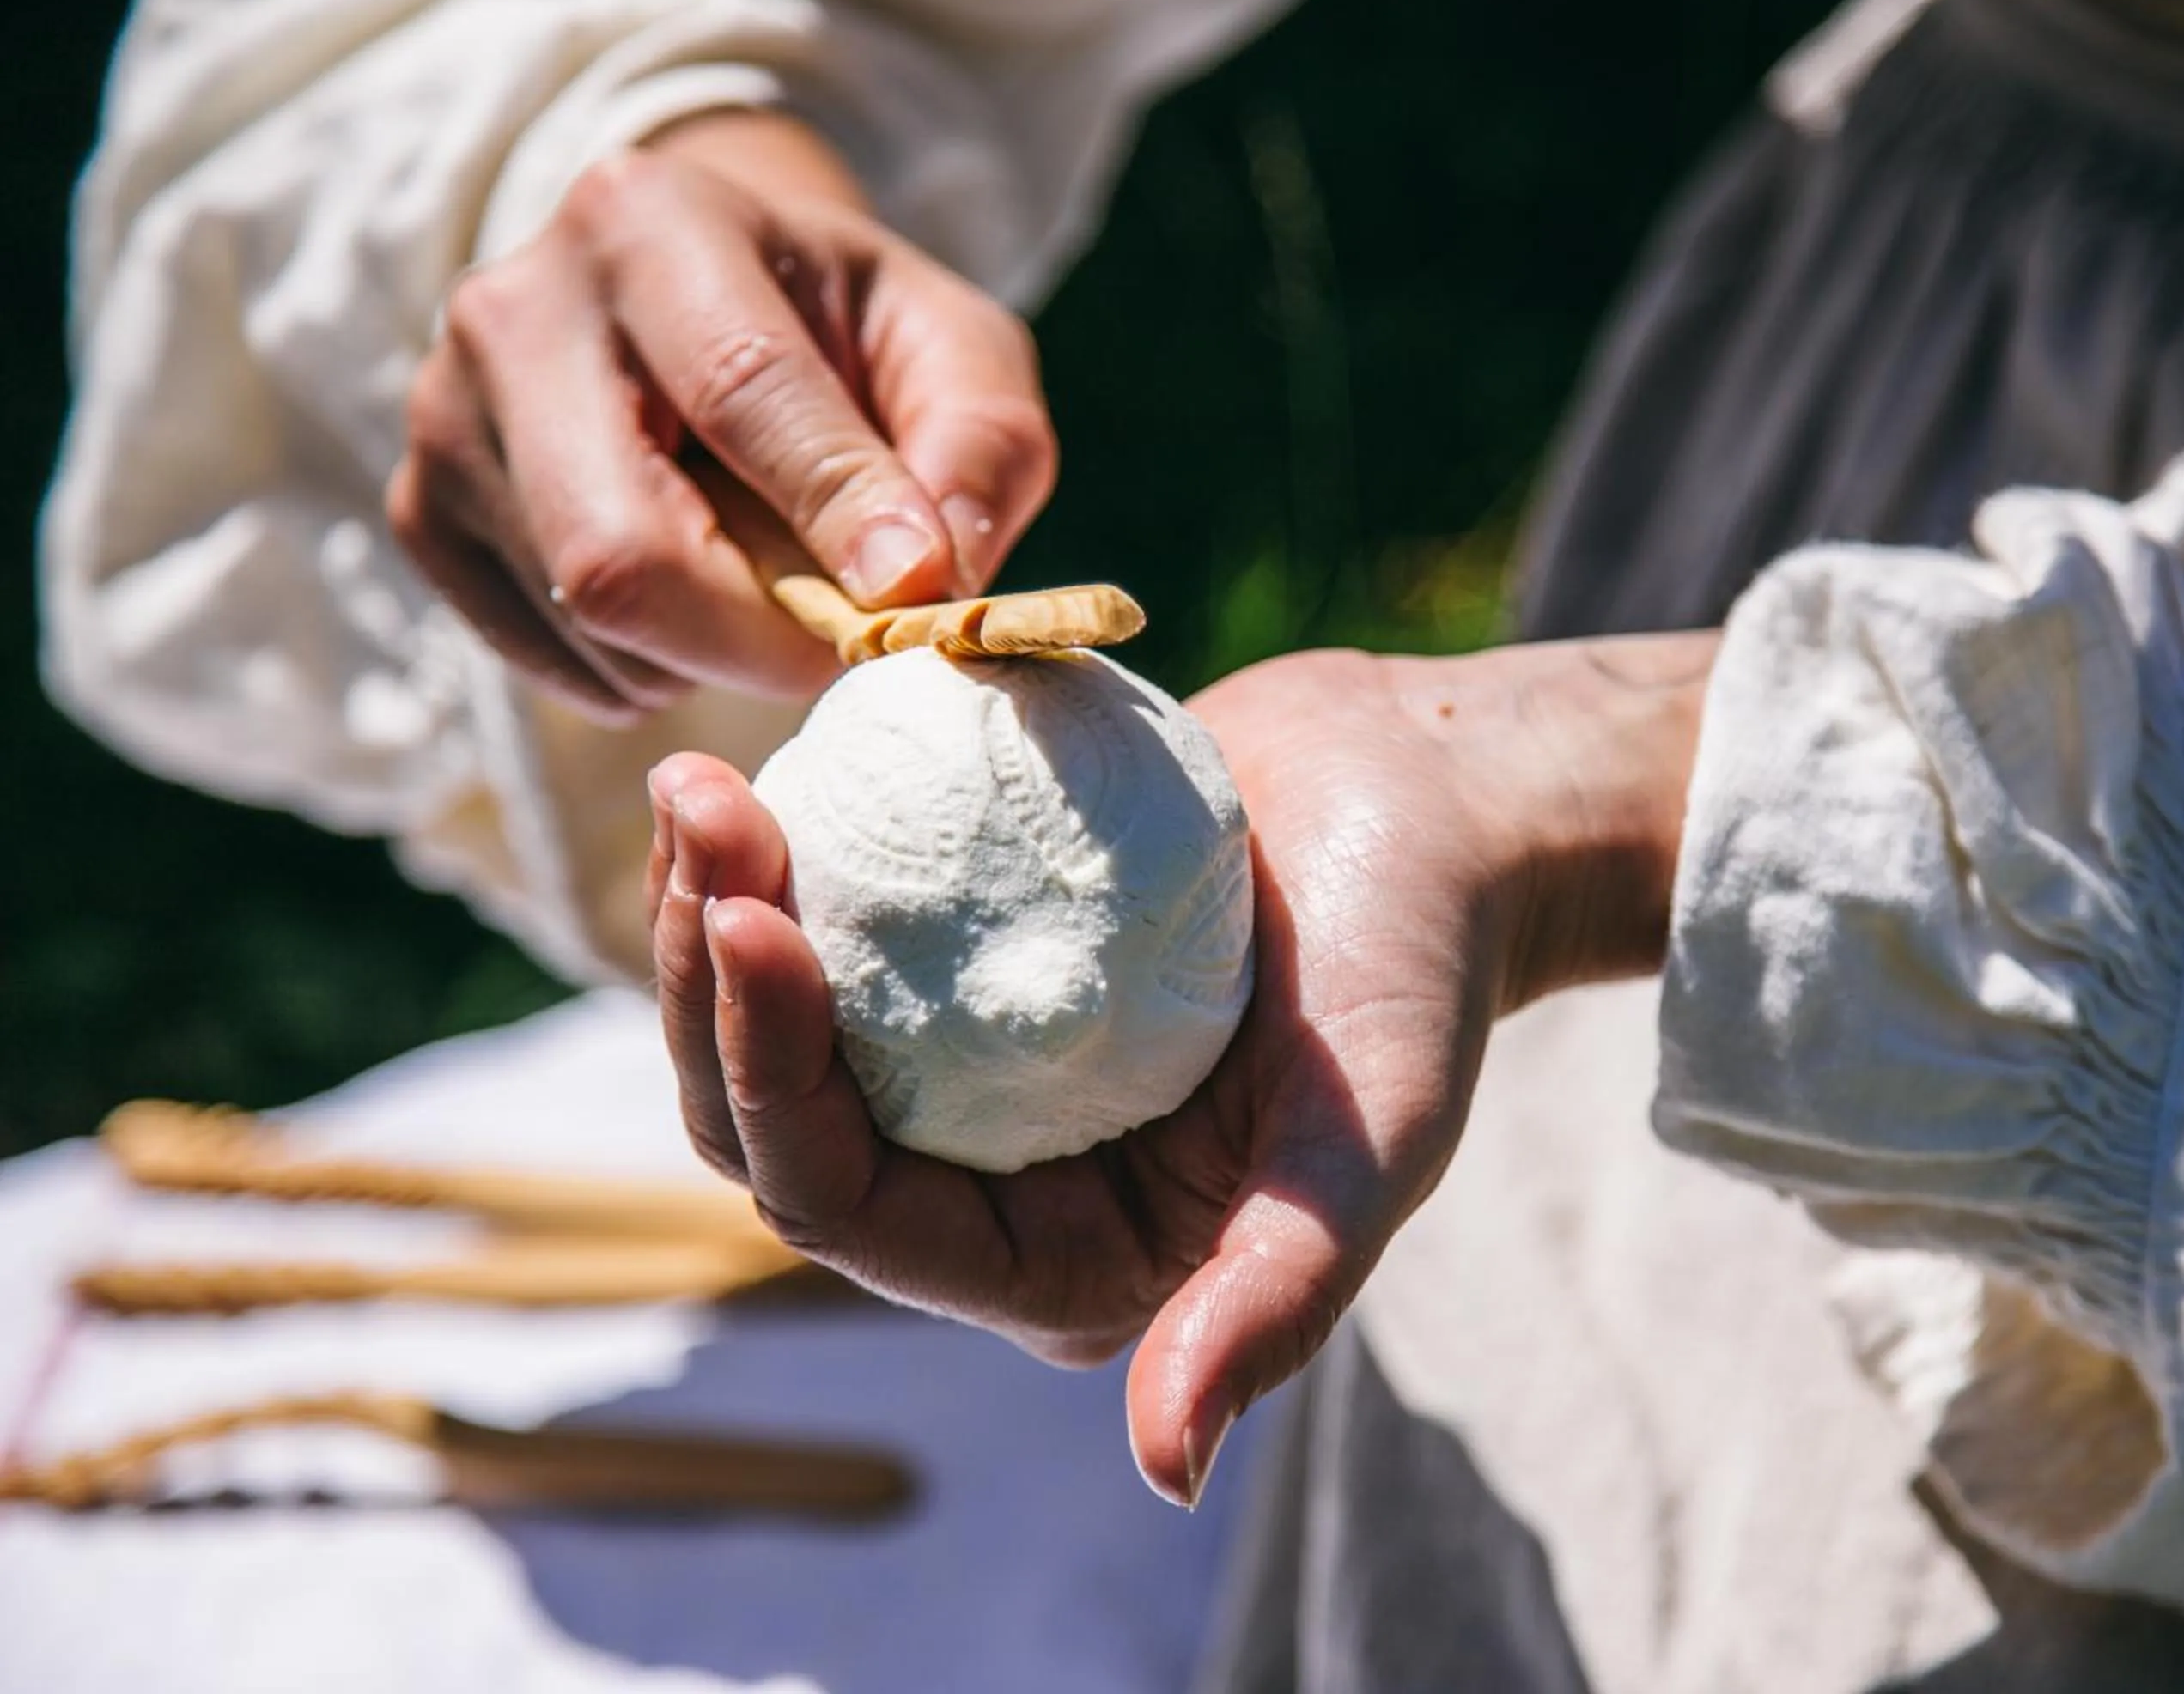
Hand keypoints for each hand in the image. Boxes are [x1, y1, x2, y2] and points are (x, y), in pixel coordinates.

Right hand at [387, 109, 1057, 722]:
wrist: (700, 299)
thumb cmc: (841, 330)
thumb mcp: (949, 347)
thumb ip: (980, 446)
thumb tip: (938, 577)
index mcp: (651, 221)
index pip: (741, 389)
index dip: (834, 511)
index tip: (916, 596)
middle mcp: (514, 309)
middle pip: (623, 550)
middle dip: (761, 637)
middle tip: (847, 648)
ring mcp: (446, 417)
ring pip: (589, 622)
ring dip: (713, 657)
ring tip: (769, 594)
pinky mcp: (423, 514)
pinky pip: (546, 659)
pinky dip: (645, 670)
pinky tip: (692, 607)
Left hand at [647, 633, 1715, 1504]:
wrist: (1426, 808)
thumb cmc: (1415, 977)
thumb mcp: (1367, 1144)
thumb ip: (1273, 1302)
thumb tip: (1169, 1472)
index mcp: (1055, 1260)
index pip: (843, 1202)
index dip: (768, 1075)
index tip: (751, 912)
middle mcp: (986, 1179)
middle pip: (765, 1121)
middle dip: (706, 983)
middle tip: (705, 804)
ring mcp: (958, 1066)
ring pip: (770, 1026)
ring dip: (709, 911)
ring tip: (703, 780)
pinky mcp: (950, 963)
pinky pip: (822, 929)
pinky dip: (774, 857)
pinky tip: (751, 764)